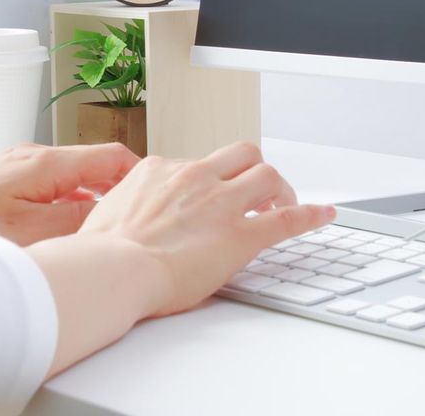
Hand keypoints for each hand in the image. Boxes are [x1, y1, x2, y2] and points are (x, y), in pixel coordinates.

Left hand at [0, 143, 139, 245]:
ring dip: (95, 194)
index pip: (113, 156)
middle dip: (120, 186)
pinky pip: (55, 184)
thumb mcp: (32, 232)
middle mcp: (38, 157)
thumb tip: (112, 215)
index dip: (139, 173)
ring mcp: (22, 167)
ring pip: (76, 175)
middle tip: (137, 212)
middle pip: (96, 164)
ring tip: (108, 222)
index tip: (154, 193)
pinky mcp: (9, 180)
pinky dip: (71, 200)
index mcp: (49, 164)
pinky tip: (70, 224)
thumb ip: (79, 221)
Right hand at [27, 142, 334, 375]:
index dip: (214, 178)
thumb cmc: (100, 253)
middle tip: (258, 191)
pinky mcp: (240, 235)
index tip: (216, 191)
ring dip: (279, 188)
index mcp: (160, 170)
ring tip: (282, 204)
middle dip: (253, 168)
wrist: (110, 270)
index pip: (199, 162)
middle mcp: (194, 177)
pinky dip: (310, 214)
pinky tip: (324, 214)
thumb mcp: (107, 214)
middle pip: (242, 152)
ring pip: (266, 174)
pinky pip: (287, 218)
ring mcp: (220, 203)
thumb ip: (128, 206)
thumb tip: (126, 216)